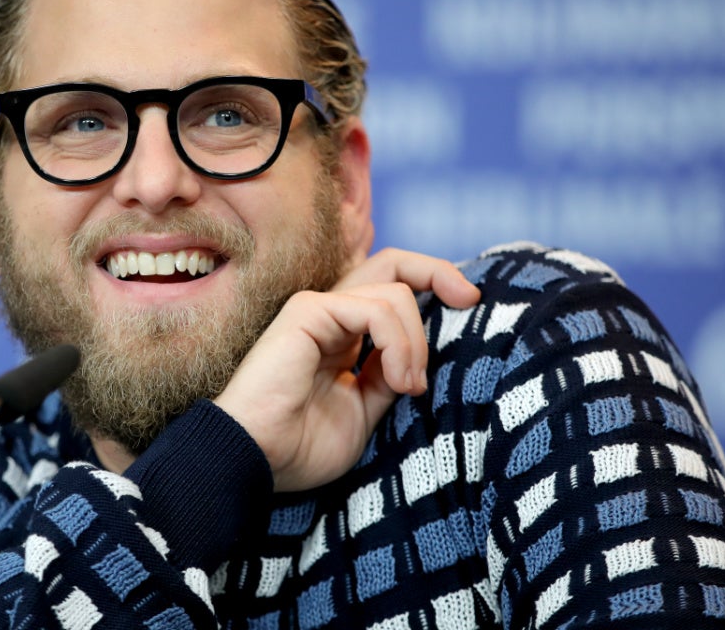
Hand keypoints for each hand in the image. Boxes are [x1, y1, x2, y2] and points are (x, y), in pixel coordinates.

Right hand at [214, 248, 479, 491]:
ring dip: (416, 343)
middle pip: (392, 264)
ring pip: (394, 292)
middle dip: (438, 272)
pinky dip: (399, 342)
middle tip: (469, 299)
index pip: (391, 291)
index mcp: (342, 336)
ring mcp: (318, 309)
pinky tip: (398, 380)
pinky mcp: (308, 311)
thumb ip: (387, 379)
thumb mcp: (362, 413)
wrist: (255, 459)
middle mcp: (331, 316)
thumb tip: (421, 363)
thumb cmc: (297, 447)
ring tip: (410, 387)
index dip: (431, 287)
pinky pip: (375, 308)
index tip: (468, 307)